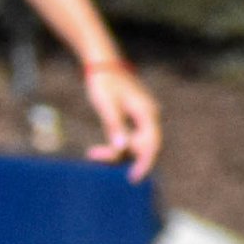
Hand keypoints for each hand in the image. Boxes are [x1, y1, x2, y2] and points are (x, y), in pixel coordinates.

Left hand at [81, 58, 162, 181]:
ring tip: (92, 154)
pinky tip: (97, 152)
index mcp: (147, 113)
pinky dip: (116, 146)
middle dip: (121, 157)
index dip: (144, 164)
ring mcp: (144, 118)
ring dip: (115, 153)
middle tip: (93, 156)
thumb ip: (114, 126)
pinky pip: (130, 140)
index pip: (152, 145)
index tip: (133, 179)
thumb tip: (122, 149)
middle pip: (142, 147)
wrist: (103, 64)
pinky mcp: (135, 119)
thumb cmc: (104, 83)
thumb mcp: (106, 105)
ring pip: (134, 145)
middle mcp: (150, 117)